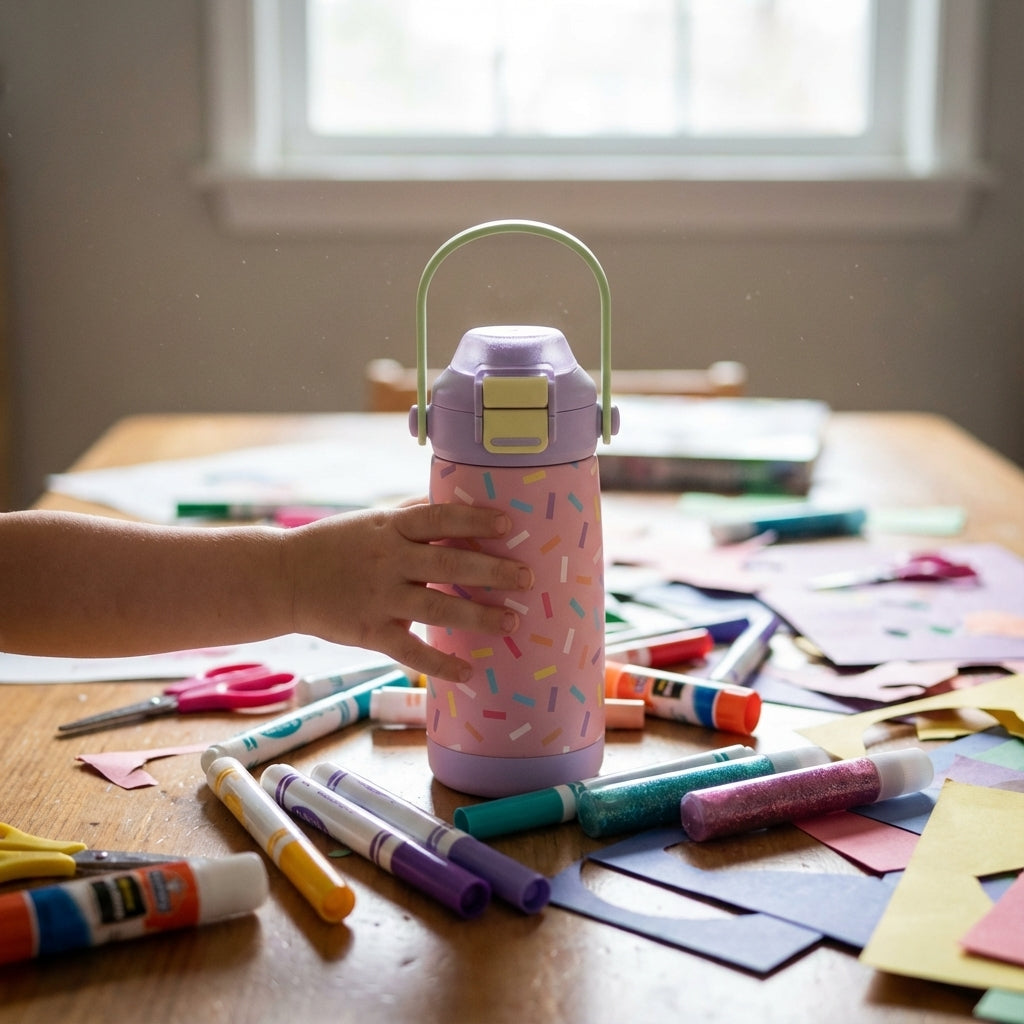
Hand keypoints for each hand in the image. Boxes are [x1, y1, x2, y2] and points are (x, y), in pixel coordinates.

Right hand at [285, 502, 533, 680]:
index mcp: (390, 528)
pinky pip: (411, 651)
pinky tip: (469, 672)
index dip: (474, 521)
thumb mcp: (371, 520)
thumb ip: (411, 514)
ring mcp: (379, 598)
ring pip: (437, 609)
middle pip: (448, 565)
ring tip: (511, 622)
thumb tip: (456, 500)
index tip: (508, 526)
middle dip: (492, 572)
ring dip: (478, 617)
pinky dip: (440, 665)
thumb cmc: (334, 544)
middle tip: (527, 578)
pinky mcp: (368, 631)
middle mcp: (388, 560)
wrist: (283, 579)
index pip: (440, 519)